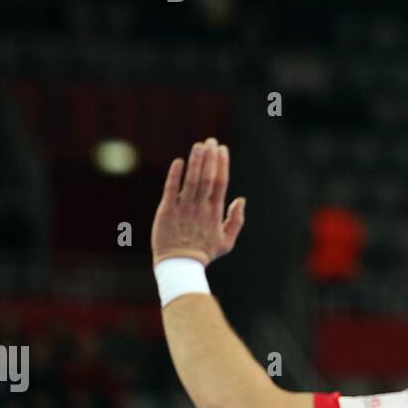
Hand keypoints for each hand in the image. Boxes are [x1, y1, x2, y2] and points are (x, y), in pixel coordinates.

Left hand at [151, 137, 246, 266]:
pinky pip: (171, 190)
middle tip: (211, 141)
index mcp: (215, 212)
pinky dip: (175, 175)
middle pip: (207, 177)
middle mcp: (200, 207)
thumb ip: (236, 220)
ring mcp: (183, 208)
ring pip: (192, 180)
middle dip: (210, 157)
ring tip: (199, 145)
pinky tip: (179, 162)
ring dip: (196, 162)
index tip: (222, 149)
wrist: (180, 266)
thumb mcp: (227, 241)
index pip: (221, 182)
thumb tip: (241, 199)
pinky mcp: (166, 211)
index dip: (222, 164)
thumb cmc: (204, 253)